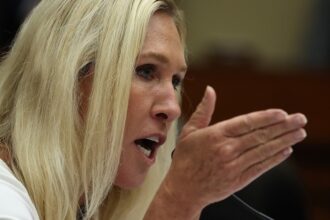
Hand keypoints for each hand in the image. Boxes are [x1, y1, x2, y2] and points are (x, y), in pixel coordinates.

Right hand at [165, 86, 306, 209]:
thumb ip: (203, 110)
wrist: (183, 189)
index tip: (282, 114)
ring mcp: (234, 166)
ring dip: (284, 141)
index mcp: (215, 135)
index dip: (266, 118)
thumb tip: (210, 90)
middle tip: (300, 120)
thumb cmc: (185, 159)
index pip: (246, 123)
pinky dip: (275, 159)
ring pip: (264, 151)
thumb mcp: (189, 131)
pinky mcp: (238, 180)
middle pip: (260, 136)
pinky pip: (260, 168)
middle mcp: (226, 150)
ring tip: (299, 133)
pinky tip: (286, 151)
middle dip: (283, 127)